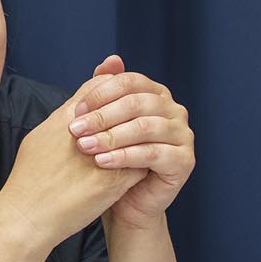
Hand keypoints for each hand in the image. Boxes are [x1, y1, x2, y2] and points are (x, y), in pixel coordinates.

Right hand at [0, 85, 143, 248]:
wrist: (27, 215)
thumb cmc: (28, 180)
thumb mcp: (38, 139)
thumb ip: (60, 121)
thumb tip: (78, 112)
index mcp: (65, 118)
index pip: (98, 88)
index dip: (111, 90)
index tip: (118, 99)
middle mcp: (86, 132)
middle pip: (121, 107)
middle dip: (131, 111)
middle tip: (138, 117)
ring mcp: (102, 156)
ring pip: (136, 134)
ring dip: (140, 136)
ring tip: (142, 142)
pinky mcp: (113, 181)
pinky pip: (141, 164)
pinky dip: (142, 162)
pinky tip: (141, 167)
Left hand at [67, 56, 194, 227]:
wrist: (125, 203)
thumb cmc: (112, 161)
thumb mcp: (105, 124)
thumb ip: (106, 92)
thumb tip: (112, 59)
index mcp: (156, 95)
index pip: (129, 82)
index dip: (100, 93)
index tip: (75, 110)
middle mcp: (174, 111)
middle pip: (137, 103)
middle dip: (102, 115)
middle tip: (75, 129)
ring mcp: (183, 135)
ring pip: (145, 127)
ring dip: (111, 136)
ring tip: (85, 147)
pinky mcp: (185, 161)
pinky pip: (153, 154)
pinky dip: (125, 157)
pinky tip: (102, 163)